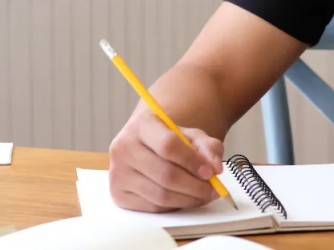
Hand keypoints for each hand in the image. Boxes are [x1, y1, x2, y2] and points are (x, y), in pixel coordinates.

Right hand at [108, 111, 224, 212]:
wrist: (145, 145)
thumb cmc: (168, 139)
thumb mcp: (190, 135)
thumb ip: (208, 147)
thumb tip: (215, 167)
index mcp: (141, 126)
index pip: (168, 145)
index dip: (192, 162)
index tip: (210, 172)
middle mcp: (124, 148)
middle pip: (166, 174)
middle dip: (195, 186)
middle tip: (213, 190)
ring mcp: (118, 172)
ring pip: (160, 195)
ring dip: (188, 199)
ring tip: (203, 195)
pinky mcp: (118, 194)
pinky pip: (153, 207)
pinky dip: (174, 206)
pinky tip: (184, 198)